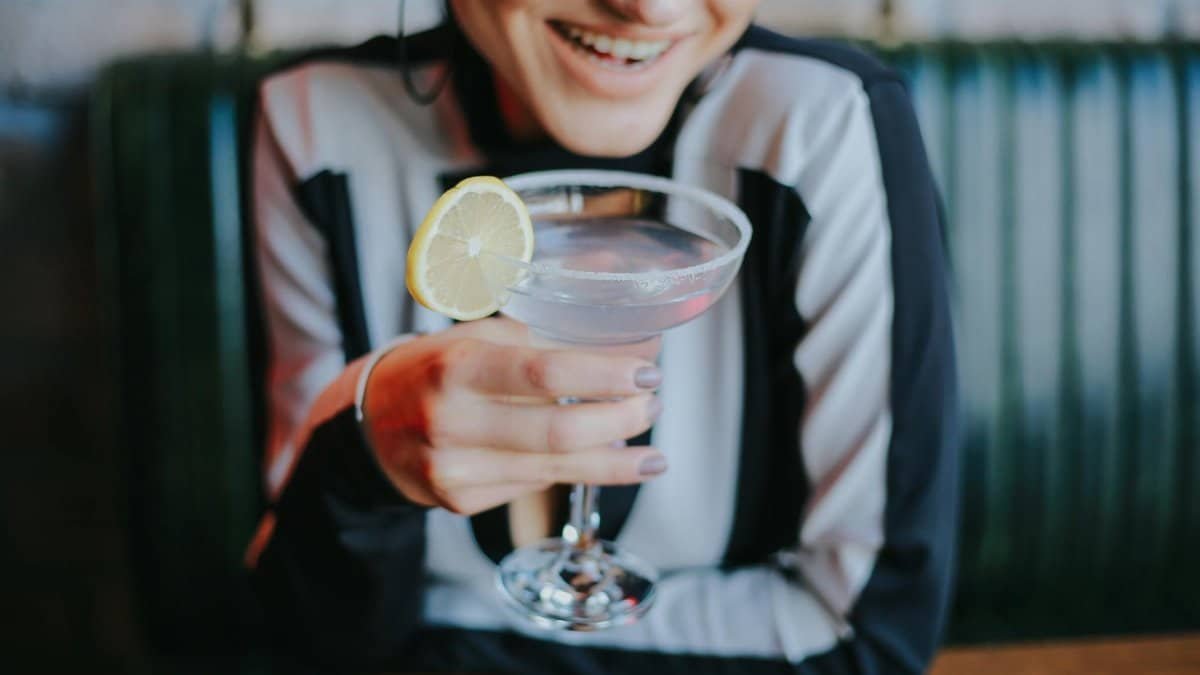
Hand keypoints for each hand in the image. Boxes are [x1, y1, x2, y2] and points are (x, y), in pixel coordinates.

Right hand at [361, 319, 664, 515]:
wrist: (369, 423)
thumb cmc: (435, 368)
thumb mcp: (479, 336)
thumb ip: (550, 337)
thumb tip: (634, 342)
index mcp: (457, 366)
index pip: (544, 372)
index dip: (604, 374)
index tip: (648, 372)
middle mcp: (451, 421)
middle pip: (559, 431)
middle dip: (621, 420)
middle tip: (653, 404)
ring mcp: (453, 468)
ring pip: (555, 470)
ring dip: (615, 460)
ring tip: (651, 452)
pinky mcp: (460, 501)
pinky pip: (534, 486)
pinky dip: (576, 471)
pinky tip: (602, 460)